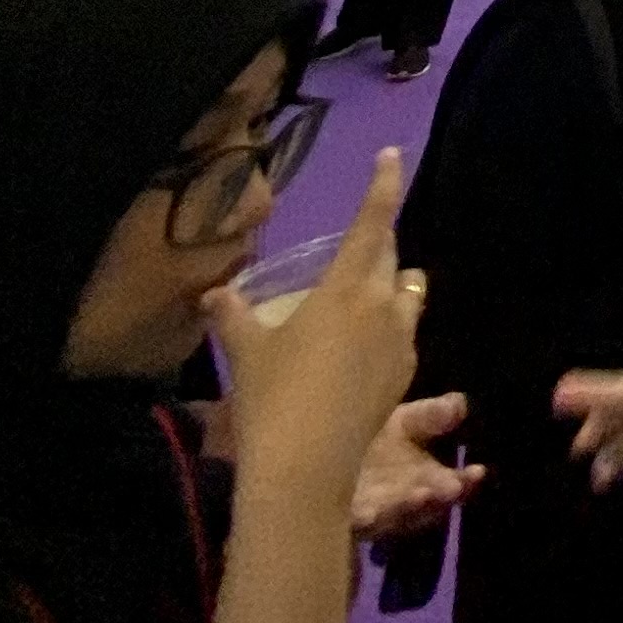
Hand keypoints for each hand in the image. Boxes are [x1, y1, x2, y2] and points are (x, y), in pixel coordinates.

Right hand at [204, 148, 422, 516]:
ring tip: (364, 297)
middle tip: (355, 246)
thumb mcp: (246, 350)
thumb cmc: (272, 398)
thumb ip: (232, 314)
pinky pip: (405, 335)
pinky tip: (363, 348)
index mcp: (348, 286)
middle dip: (379, 246)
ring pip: (409, 296)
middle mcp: (385, 306)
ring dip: (393, 288)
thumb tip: (213, 292)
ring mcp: (401, 343)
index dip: (384, 185)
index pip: (374, 222)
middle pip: (393, 257)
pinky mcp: (405, 377)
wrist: (305, 468)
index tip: (392, 155)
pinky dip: (390, 328)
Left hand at [353, 392, 482, 539]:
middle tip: (453, 487)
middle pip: (430, 505)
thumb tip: (460, 404)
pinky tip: (371, 511)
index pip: (454, 484)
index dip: (467, 481)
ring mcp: (380, 513)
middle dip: (441, 496)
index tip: (479, 471)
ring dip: (410, 507)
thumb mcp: (407, 420)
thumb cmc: (375, 438)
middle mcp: (409, 501)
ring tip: (422, 493)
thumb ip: (433, 415)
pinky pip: (360, 522)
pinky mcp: (349, 519)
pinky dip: (369, 517)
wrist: (325, 453)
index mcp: (428, 479)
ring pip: (398, 516)